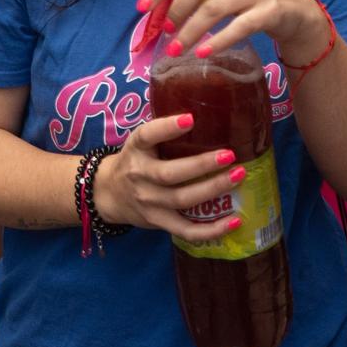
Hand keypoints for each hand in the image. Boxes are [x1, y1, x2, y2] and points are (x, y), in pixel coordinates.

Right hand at [89, 117, 245, 242]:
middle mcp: (140, 175)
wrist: (109, 194)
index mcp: (136, 149)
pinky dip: (212, 230)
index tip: (191, 119)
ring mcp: (150, 202)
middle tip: (229, 155)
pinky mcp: (160, 222)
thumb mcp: (141, 143)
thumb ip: (164, 132)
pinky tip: (235, 220)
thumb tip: (208, 115)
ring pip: (182, 200)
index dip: (167, 127)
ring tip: (238, 176)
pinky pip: (187, 230)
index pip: (147, 136)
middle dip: (202, 165)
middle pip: (170, 174)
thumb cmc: (136, 161)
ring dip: (213, 189)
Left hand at [133, 0, 333, 62]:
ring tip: (175, 50)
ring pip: (215, 9)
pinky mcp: (269, 10)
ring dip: (192, 31)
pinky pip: (240, 27)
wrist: (293, 7)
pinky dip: (219, 41)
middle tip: (164, 31)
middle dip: (176, 10)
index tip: (141, 7)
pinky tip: (203, 53)